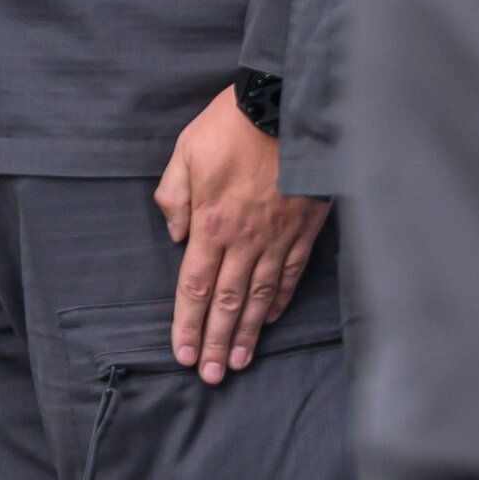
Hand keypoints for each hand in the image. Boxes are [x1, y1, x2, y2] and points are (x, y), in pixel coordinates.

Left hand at [154, 88, 324, 381]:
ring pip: (259, 295)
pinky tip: (270, 319)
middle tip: (212, 376)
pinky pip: (291, 273)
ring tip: (239, 360)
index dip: (188, 324)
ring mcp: (278, 237)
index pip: (195, 287)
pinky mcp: (304, 228)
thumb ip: (174, 197)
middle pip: (227, 302)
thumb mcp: (186, 152)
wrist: (286, 104)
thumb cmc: (231, 125)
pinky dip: (279, 299)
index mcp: (211, 222)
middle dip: (217, 342)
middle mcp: (245, 239)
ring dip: (247, 332)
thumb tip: (175, 235)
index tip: (184, 354)